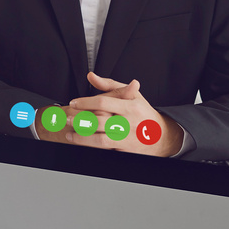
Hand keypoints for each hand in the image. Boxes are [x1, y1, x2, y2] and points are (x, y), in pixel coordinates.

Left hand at [39, 71, 181, 156]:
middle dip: (79, 121)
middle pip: (99, 122)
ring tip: (70, 134)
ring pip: (100, 140)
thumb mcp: (132, 96)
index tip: (73, 103)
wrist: (162, 137)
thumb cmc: (143, 113)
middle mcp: (130, 123)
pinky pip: (106, 151)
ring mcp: (128, 139)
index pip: (103, 102)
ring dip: (82, 138)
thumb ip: (110, 85)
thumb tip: (90, 76)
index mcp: (131, 107)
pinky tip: (83, 144)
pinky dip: (93, 148)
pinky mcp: (126, 152)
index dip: (85, 102)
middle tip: (67, 119)